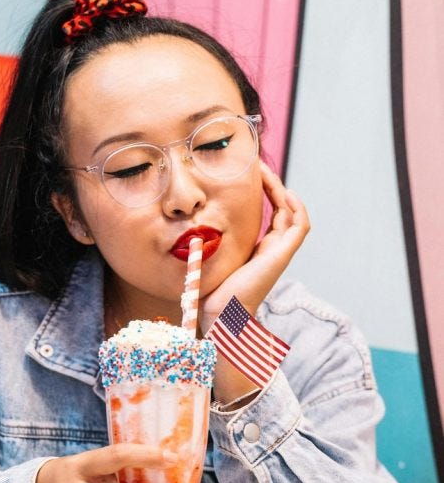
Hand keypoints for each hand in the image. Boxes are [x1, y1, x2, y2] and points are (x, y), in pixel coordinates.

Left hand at [199, 162, 309, 402]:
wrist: (220, 316)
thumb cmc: (209, 295)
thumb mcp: (206, 260)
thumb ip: (202, 245)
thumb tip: (182, 231)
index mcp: (256, 251)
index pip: (268, 214)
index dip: (262, 194)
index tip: (245, 175)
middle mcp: (271, 250)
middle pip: (282, 209)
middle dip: (272, 185)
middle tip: (255, 166)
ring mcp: (279, 252)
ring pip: (293, 213)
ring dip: (282, 190)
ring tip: (265, 173)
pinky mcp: (282, 255)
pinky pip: (299, 224)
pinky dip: (294, 206)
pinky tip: (282, 191)